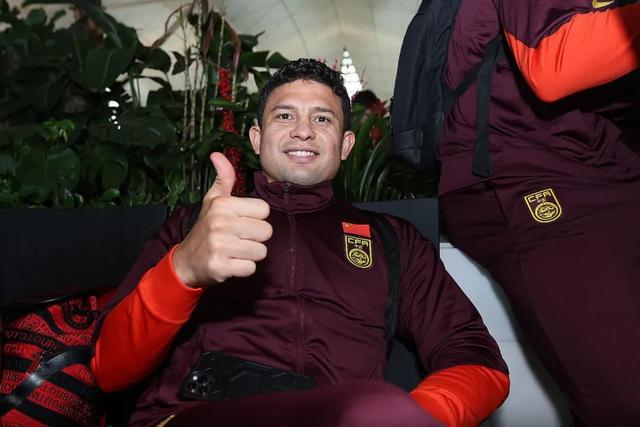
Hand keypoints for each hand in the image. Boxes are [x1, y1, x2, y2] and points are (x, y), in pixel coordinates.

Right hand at [172, 152, 271, 286]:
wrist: (186, 261)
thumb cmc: (206, 228)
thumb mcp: (213, 201)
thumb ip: (223, 179)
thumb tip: (218, 154)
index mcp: (223, 205)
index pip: (264, 210)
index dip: (256, 218)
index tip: (242, 222)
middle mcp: (221, 224)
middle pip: (266, 232)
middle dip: (256, 238)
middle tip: (239, 239)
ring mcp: (220, 246)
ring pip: (261, 251)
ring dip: (251, 254)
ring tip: (235, 251)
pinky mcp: (221, 267)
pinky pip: (251, 268)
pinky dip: (244, 268)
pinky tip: (232, 263)